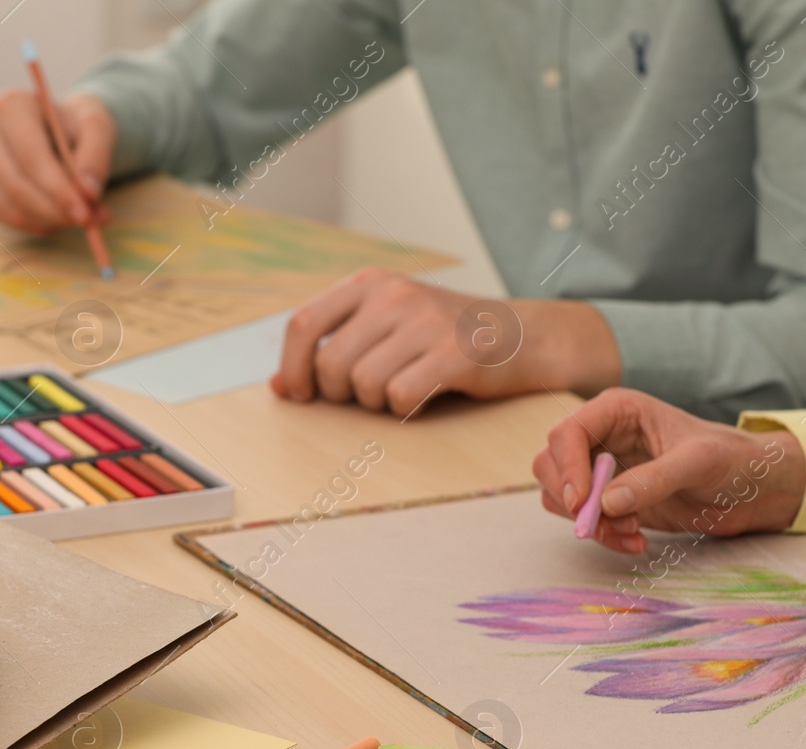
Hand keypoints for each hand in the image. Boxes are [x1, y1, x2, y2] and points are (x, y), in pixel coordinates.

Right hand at [0, 89, 114, 234]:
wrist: (64, 134)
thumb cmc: (78, 128)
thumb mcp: (97, 130)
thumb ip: (96, 157)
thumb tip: (89, 192)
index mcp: (11, 106)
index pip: (29, 154)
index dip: (57, 188)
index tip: (85, 212)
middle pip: (16, 184)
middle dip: (54, 210)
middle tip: (88, 221)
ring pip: (11, 206)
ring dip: (49, 220)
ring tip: (81, 218)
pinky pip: (8, 218)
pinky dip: (38, 225)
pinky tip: (60, 218)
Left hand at [269, 268, 621, 416]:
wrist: (526, 337)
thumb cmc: (447, 338)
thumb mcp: (387, 328)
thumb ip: (334, 349)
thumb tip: (279, 387)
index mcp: (371, 282)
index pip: (303, 324)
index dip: (293, 367)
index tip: (300, 394)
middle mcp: (395, 294)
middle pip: (330, 364)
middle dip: (341, 394)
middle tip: (369, 395)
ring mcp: (426, 321)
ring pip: (363, 384)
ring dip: (376, 403)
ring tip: (402, 392)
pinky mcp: (456, 353)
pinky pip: (400, 396)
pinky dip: (405, 409)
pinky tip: (426, 397)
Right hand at [534, 388, 804, 552]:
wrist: (750, 489)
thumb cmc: (731, 459)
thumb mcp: (698, 462)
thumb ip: (653, 480)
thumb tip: (605, 503)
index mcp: (617, 411)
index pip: (567, 433)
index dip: (566, 467)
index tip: (582, 502)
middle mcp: (601, 436)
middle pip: (549, 463)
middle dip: (571, 499)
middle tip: (599, 525)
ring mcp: (601, 469)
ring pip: (558, 494)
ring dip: (587, 521)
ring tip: (631, 532)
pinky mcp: (607, 499)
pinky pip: (581, 518)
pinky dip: (601, 534)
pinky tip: (635, 539)